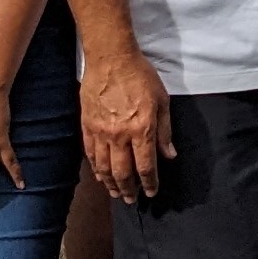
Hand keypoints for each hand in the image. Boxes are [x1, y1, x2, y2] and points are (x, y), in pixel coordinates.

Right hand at [83, 50, 174, 201]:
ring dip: (110, 184)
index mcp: (142, 130)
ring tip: (116, 193)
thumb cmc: (141, 76)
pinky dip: (95, 168)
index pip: (146, 166)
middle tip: (132, 199)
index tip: (151, 192)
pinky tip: (100, 175)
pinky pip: (90, 153)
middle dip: (129, 190)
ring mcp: (101, 132)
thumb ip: (165, 131)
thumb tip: (170, 155)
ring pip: (104, 167)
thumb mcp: (162, 101)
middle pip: (123, 172)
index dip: (149, 183)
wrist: (111, 58)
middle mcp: (120, 135)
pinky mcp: (87, 125)